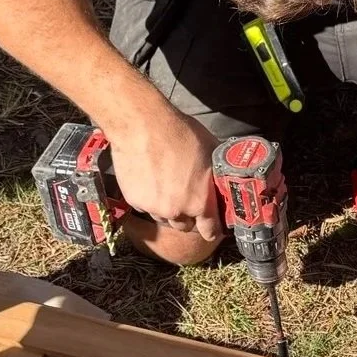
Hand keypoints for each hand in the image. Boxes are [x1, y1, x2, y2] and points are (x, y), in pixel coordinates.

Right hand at [109, 112, 222, 242]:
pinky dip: (148, 199)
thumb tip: (222, 177)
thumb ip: (215, 172)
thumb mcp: (210, 150)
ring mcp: (153, 207)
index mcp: (200, 201)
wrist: (142, 125)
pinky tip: (150, 179)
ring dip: (167, 208)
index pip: (209, 230)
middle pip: (184, 226)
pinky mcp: (134, 200)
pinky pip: (145, 207)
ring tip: (166, 185)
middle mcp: (176, 210)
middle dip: (188, 217)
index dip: (212, 231)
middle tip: (187, 199)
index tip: (211, 230)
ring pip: (163, 218)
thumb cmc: (177, 133)